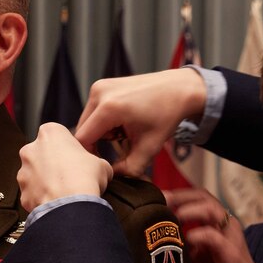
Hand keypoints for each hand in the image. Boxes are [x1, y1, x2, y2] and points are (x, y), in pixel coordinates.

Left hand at [17, 123, 113, 211]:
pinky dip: (42, 198)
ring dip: (46, 181)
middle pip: (42, 154)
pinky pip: (33, 194)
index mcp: (49, 133)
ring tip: (64, 191)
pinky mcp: (22, 193)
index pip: (57, 135)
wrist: (71, 205)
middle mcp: (31, 150)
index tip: (76, 158)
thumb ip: (95, 161)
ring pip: (34, 175)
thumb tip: (98, 168)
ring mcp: (23, 172)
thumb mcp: (101, 163)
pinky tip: (56, 202)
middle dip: (53, 164)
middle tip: (70, 176)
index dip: (68, 147)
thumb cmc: (85, 178)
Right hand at [74, 68, 206, 176]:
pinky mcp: (102, 85)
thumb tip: (111, 177)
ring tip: (123, 132)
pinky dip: (103, 121)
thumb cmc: (167, 115)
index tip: (105, 163)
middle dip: (97, 143)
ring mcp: (99, 87)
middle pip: (83, 130)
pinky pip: (93, 111)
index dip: (90, 155)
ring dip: (100, 132)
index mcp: (109, 108)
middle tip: (119, 147)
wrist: (179, 89)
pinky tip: (121, 121)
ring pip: (87, 121)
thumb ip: (128, 169)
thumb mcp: (149, 147)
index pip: (83, 140)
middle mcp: (99, 93)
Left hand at [164, 188, 256, 262]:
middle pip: (204, 197)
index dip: (178, 195)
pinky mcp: (231, 252)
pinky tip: (186, 239)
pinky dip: (198, 235)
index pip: (198, 197)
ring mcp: (229, 235)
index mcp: (215, 222)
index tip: (158, 197)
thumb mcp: (193, 255)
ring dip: (191, 210)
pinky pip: (215, 237)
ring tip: (175, 215)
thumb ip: (179, 242)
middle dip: (181, 196)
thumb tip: (154, 235)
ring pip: (212, 210)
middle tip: (163, 200)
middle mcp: (224, 224)